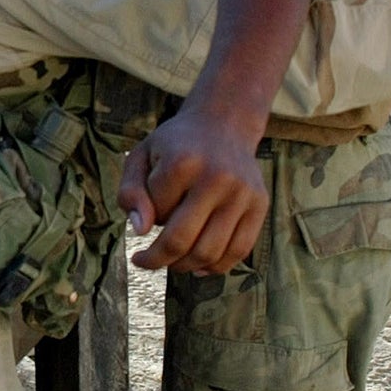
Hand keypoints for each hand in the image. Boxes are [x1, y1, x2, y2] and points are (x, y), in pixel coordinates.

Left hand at [119, 108, 267, 273]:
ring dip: (184, 266)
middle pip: (181, 241)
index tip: (147, 212)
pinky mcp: (260, 204)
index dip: (145, 219)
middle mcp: (217, 178)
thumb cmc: (176, 146)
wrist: (224, 124)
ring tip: (171, 261)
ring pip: (210, 253)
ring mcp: (242, 193)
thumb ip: (130, 191)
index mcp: (184, 162)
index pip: (155, 213)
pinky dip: (215, 267)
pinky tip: (198, 265)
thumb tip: (140, 230)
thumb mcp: (142, 156)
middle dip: (156, 259)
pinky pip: (239, 251)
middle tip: (145, 261)